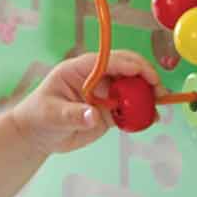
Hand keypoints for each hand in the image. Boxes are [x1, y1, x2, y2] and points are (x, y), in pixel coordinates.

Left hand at [10, 50, 160, 154]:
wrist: (36, 135)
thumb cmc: (37, 117)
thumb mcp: (51, 115)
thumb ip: (72, 115)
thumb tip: (93, 115)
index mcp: (80, 68)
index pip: (110, 60)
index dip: (131, 66)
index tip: (148, 77)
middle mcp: (96, 77)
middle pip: (127, 69)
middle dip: (146, 77)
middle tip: (160, 93)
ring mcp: (104, 93)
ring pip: (133, 88)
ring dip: (148, 95)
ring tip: (160, 108)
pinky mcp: (109, 111)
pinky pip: (130, 108)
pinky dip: (142, 112)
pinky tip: (151, 119)